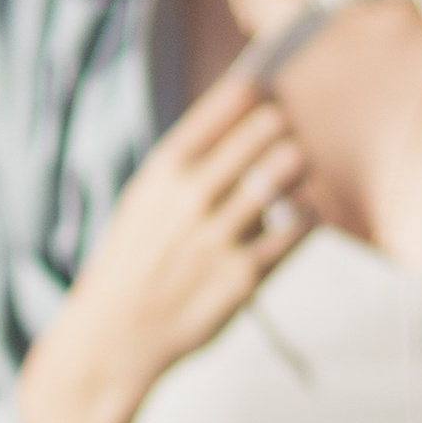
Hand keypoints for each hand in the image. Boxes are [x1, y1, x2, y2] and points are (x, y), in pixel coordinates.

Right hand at [16, 67, 309, 422]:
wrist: (116, 335)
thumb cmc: (138, 257)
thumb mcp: (145, 202)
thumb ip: (190, 162)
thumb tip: (247, 112)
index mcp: (162, 173)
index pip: (221, 108)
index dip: (253, 89)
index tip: (267, 86)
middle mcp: (190, 199)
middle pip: (261, 134)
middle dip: (278, 126)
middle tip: (281, 129)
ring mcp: (217, 238)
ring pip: (283, 175)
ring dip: (294, 164)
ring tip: (291, 165)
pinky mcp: (243, 278)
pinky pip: (296, 230)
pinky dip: (306, 215)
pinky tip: (299, 213)